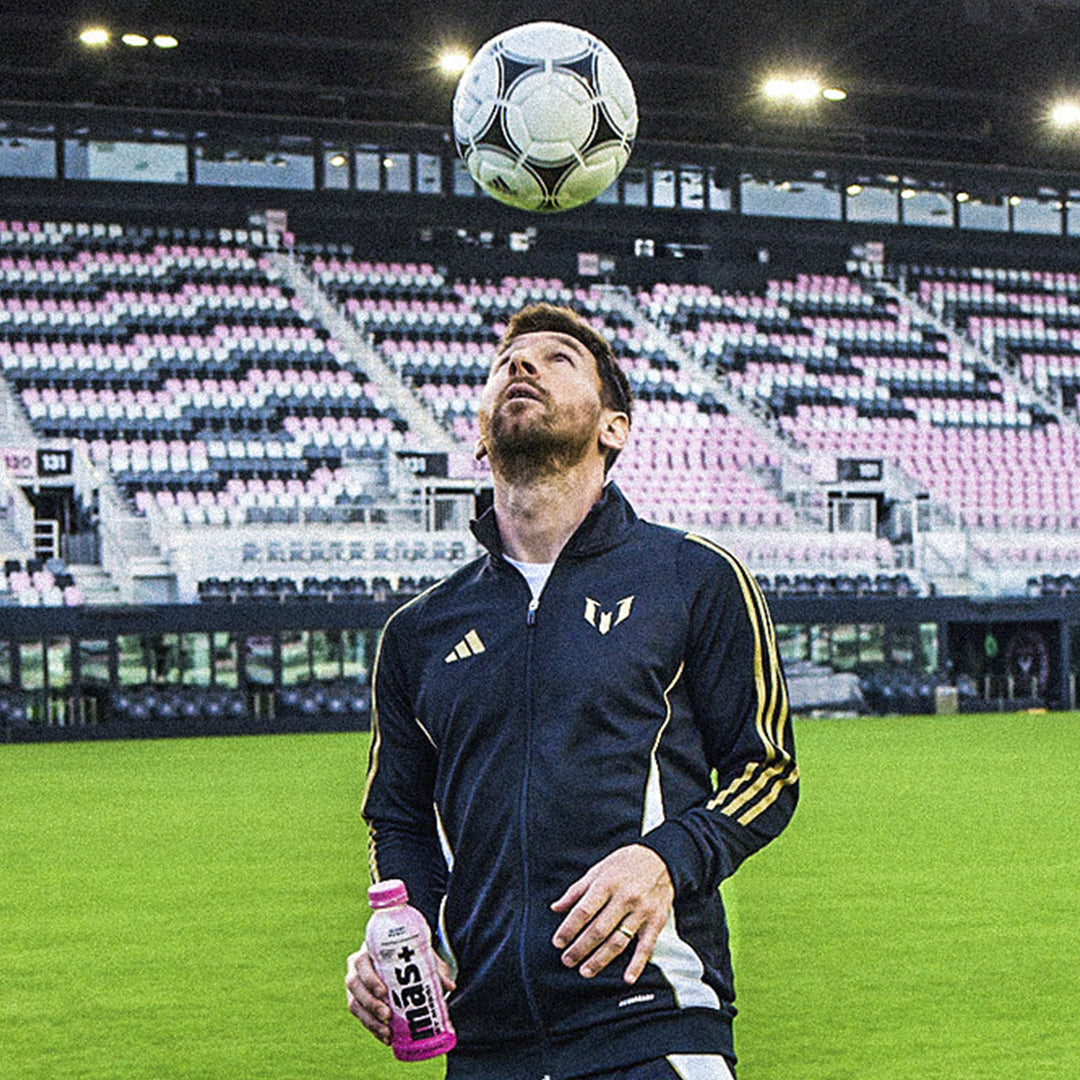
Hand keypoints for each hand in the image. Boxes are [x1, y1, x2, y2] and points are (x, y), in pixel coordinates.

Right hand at [345, 944, 454, 1044]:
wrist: (402, 959)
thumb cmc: (410, 955)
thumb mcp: (422, 957)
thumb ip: (434, 969)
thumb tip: (449, 986)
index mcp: (369, 950)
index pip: (361, 962)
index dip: (369, 978)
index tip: (384, 992)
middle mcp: (357, 967)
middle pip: (354, 985)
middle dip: (370, 1003)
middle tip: (388, 1015)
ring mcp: (355, 985)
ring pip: (355, 1004)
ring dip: (370, 1020)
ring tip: (387, 1032)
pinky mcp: (357, 1001)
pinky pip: (360, 1016)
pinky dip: (372, 1028)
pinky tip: (386, 1037)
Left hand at [549, 844, 673, 984]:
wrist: (661, 859)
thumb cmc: (625, 864)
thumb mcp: (598, 870)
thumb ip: (577, 890)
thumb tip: (555, 908)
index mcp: (607, 884)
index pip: (583, 911)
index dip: (569, 928)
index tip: (558, 942)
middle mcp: (624, 899)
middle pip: (598, 930)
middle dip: (580, 948)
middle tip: (567, 960)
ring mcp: (641, 912)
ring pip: (618, 941)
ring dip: (600, 959)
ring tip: (585, 971)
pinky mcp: (655, 922)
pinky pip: (646, 947)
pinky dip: (637, 964)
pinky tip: (627, 978)